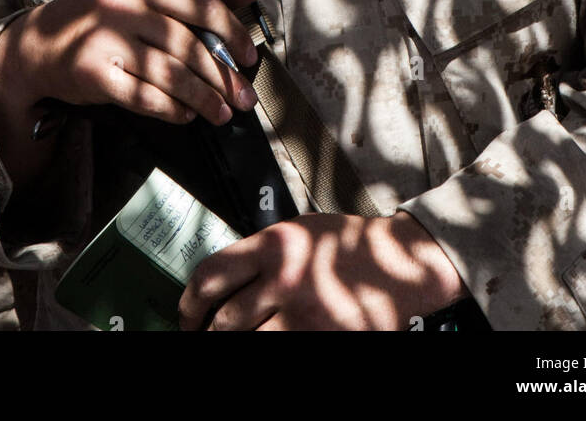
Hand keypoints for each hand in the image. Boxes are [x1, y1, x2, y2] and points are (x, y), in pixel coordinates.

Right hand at [0, 0, 265, 185]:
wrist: (37, 44)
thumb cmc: (102, 13)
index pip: (199, 3)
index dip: (232, 32)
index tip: (249, 57)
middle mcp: (121, 4)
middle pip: (188, 45)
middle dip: (221, 76)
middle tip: (243, 98)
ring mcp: (104, 39)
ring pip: (170, 74)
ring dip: (203, 99)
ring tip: (222, 113)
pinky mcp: (93, 75)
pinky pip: (144, 97)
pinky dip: (172, 109)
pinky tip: (186, 114)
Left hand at [178, 212, 466, 331]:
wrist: (398, 264)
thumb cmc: (346, 246)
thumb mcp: (297, 232)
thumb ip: (259, 254)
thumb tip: (217, 285)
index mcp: (274, 244)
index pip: (210, 276)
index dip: (188, 304)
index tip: (187, 316)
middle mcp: (285, 278)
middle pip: (223, 321)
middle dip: (207, 335)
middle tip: (203, 337)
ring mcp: (304, 314)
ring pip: (246, 343)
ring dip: (233, 346)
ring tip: (232, 342)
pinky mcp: (321, 339)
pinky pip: (277, 352)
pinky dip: (265, 350)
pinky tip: (266, 344)